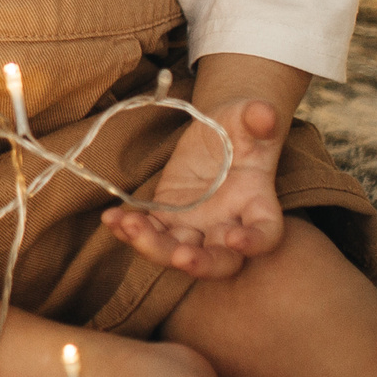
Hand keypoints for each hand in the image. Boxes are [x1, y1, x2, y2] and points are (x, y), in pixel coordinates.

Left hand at [102, 99, 287, 280]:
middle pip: (219, 260)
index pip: (265, 234)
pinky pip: (150, 231)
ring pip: (177, 251)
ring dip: (153, 246)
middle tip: (180, 256)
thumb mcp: (249, 116)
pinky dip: (129, 230)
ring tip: (129, 226)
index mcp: (257, 206)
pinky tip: (111, 218)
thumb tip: (264, 113)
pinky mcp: (169, 218)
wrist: (217, 131)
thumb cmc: (241, 125)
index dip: (253, 243)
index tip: (234, 238)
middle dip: (200, 263)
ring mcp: (196, 226)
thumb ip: (257, 117)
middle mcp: (228, 225)